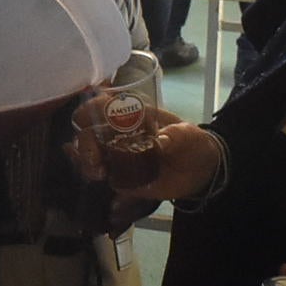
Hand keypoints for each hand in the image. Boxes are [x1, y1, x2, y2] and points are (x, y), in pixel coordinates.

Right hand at [64, 89, 220, 209]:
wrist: (200, 170)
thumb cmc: (190, 142)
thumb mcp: (186, 134)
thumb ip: (174, 136)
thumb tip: (161, 142)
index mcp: (131, 114)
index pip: (102, 105)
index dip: (89, 109)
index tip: (87, 120)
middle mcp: (118, 133)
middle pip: (88, 133)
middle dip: (85, 144)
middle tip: (95, 160)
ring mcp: (117, 155)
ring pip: (89, 155)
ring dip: (86, 163)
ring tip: (99, 173)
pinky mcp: (121, 176)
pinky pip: (101, 175)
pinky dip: (93, 177)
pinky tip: (100, 179)